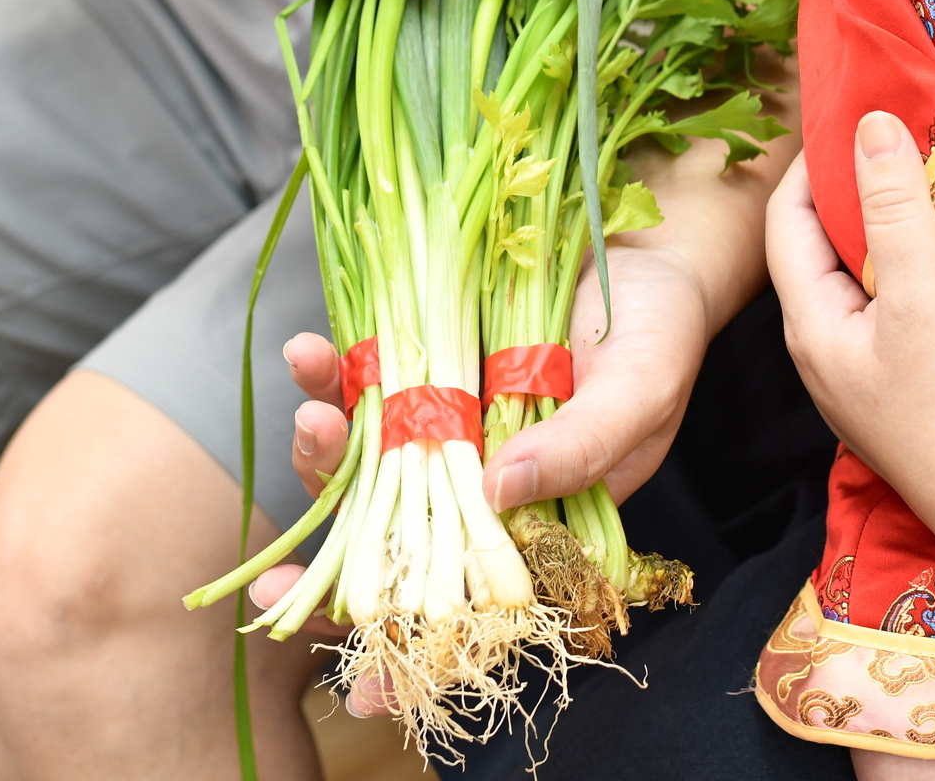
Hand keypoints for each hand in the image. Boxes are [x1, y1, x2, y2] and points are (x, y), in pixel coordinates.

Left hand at [264, 242, 717, 715]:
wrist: (645, 247)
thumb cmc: (659, 331)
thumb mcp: (641, 390)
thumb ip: (583, 445)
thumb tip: (500, 489)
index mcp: (538, 521)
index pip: (471, 600)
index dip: (416, 645)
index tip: (365, 687)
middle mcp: (479, 484)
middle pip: (395, 543)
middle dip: (329, 569)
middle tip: (274, 585)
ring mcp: (442, 424)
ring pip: (363, 464)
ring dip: (322, 452)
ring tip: (311, 415)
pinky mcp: (418, 363)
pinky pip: (360, 383)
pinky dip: (329, 373)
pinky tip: (312, 351)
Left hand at [769, 115, 934, 492]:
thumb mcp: (923, 290)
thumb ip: (895, 206)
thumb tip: (870, 125)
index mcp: (809, 323)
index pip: (786, 220)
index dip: (813, 163)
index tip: (853, 119)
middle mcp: (821, 349)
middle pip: (820, 247)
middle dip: (852, 191)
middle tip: (894, 145)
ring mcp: (858, 374)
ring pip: (860, 277)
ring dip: (885, 230)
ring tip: (923, 188)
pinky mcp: (896, 388)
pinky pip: (889, 307)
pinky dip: (909, 268)